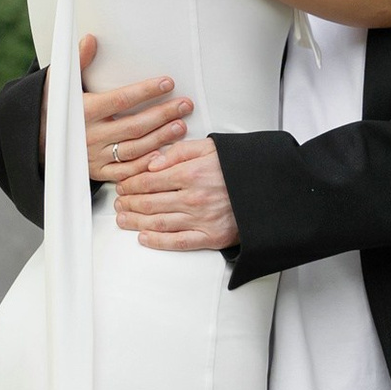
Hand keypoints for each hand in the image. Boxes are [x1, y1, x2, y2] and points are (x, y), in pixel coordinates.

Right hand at [42, 35, 195, 181]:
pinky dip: (146, 165)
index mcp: (84, 111)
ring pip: (135, 149)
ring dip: (161, 138)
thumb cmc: (53, 108)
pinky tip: (164, 155)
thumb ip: (78, 61)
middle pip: (134, 126)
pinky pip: (126, 172)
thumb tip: (90, 38)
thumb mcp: (60, 82)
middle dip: (163, 114)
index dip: (146, 91)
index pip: (121, 100)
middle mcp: (90, 136)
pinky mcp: (98, 172)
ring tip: (180, 125)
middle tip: (185, 104)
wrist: (36, 140)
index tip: (167, 82)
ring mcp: (95, 156)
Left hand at [111, 137, 237, 250]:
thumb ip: (179, 152)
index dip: (131, 184)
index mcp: (191, 174)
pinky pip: (178, 242)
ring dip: (135, 221)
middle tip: (119, 201)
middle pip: (149, 202)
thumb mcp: (211, 147)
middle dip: (129, 202)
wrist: (271, 189)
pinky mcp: (211, 237)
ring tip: (123, 218)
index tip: (122, 185)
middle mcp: (193, 198)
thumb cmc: (241, 167)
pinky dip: (157, 241)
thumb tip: (152, 163)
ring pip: (158, 222)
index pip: (149, 181)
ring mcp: (201, 220)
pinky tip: (144, 237)